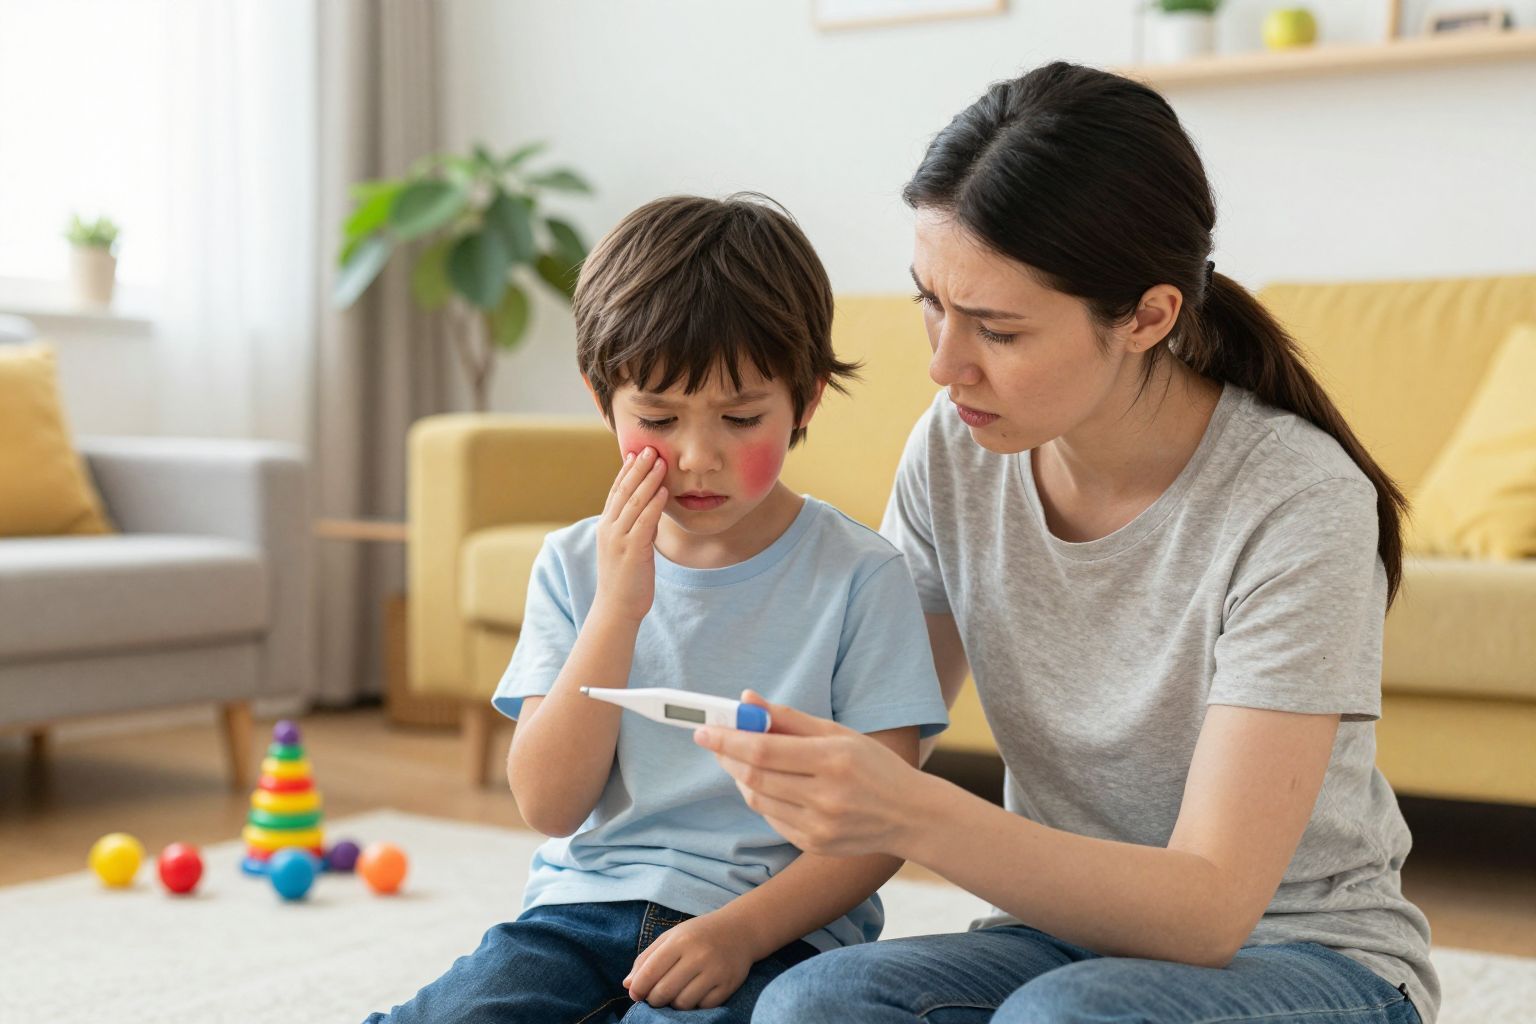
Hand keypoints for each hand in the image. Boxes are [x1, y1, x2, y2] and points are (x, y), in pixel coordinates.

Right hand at [593, 447, 667, 623]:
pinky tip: (664, 492)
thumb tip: (651, 511)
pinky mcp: (631, 551)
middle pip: (624, 491)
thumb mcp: (628, 548)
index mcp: (607, 526)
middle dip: (638, 468)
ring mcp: (618, 539)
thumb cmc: (625, 580)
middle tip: (651, 448)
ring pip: (634, 503)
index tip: (638, 453)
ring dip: (648, 481)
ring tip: (660, 462)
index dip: (627, 471)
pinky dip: (654, 505)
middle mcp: (609, 529)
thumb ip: (637, 528)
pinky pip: (644, 523)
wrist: (616, 608)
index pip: (616, 492)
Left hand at [624, 911, 755, 1009]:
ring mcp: (715, 971)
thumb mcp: (671, 937)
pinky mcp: (728, 985)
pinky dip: (695, 1005)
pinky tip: (696, 992)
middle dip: (654, 999)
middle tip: (656, 995)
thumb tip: (628, 985)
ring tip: (677, 992)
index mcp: (680, 941)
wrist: (740, 930)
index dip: (638, 988)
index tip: (636, 994)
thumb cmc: (699, 934)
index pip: (650, 972)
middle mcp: (698, 956)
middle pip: (664, 992)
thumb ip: (647, 958)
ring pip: (683, 1003)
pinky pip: (703, 1007)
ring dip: (675, 1003)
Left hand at [695, 691, 922, 858]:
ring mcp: (819, 825)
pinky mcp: (814, 844)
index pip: (764, 750)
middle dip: (727, 756)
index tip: (703, 730)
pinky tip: (765, 784)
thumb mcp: (838, 733)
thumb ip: (789, 717)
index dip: (728, 739)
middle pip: (754, 777)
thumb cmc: (873, 766)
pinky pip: (771, 819)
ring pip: (758, 800)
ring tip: (739, 759)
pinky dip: (760, 799)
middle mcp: (825, 796)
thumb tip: (745, 700)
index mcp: (832, 759)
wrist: (911, 816)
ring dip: (739, 777)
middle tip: (713, 741)